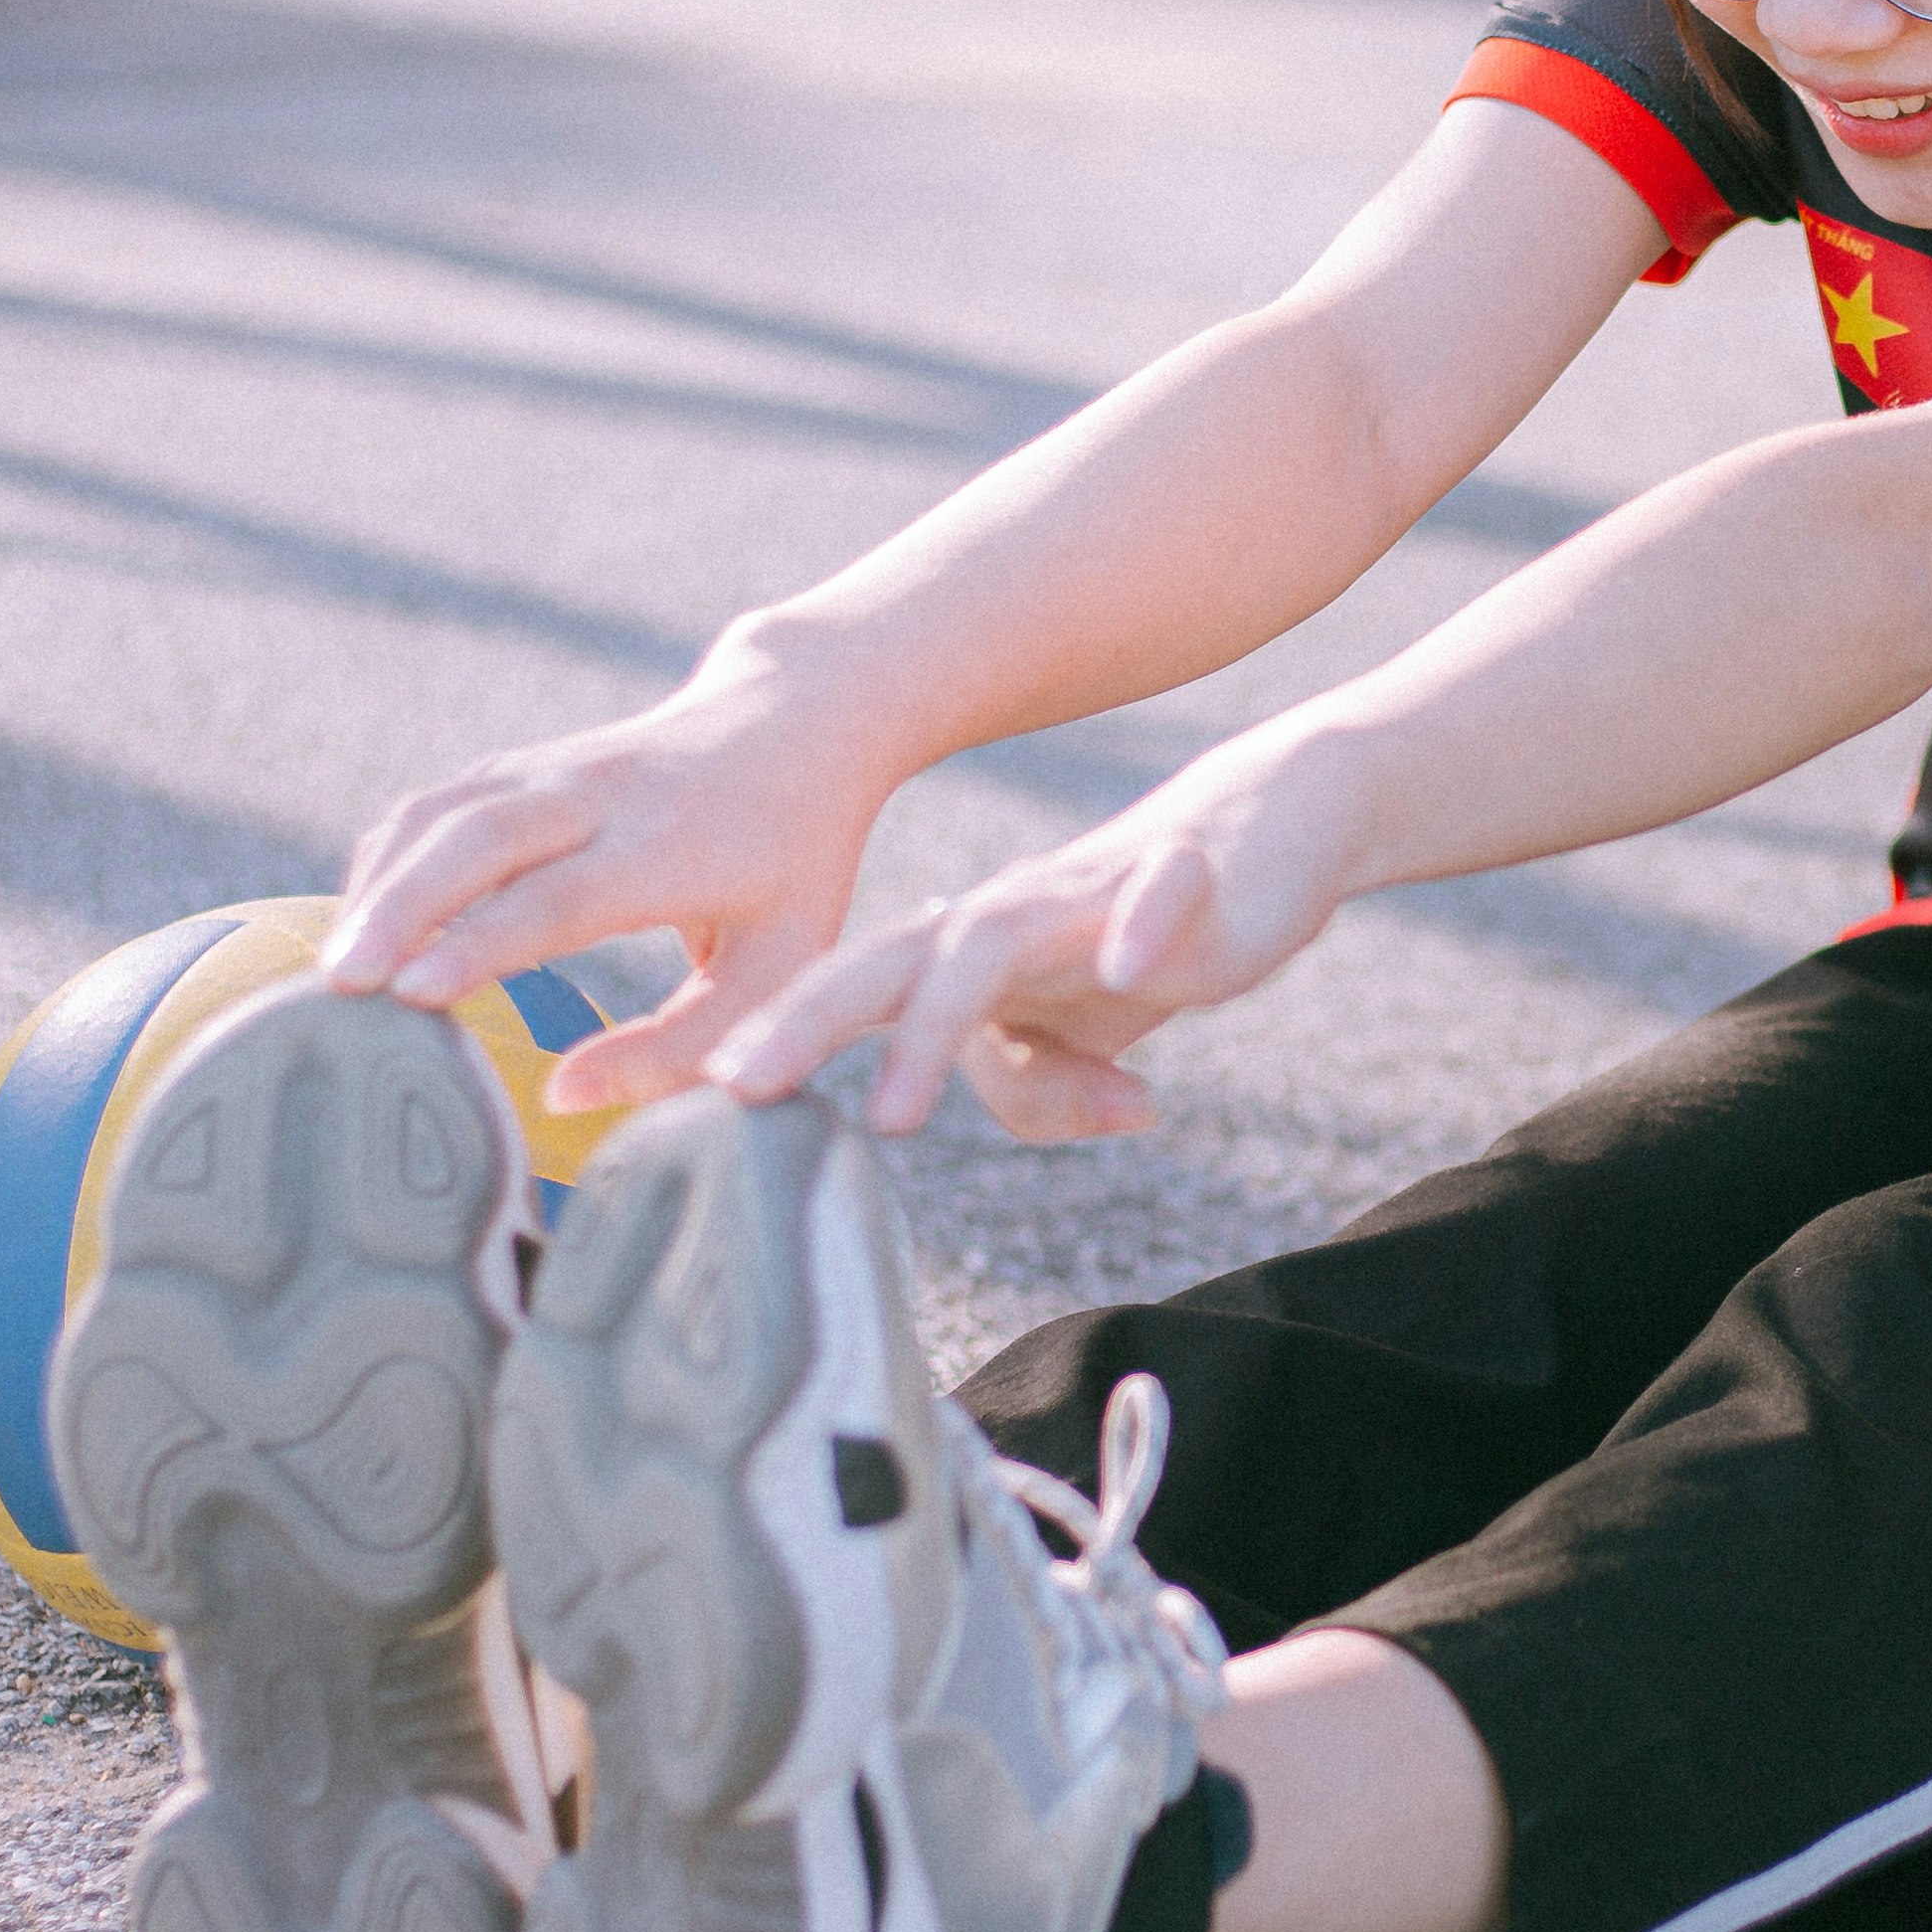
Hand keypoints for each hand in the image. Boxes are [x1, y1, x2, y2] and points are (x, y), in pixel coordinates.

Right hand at [319, 648, 896, 1109]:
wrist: (793, 723)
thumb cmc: (791, 867)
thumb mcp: (782, 964)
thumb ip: (685, 1045)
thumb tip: (562, 1095)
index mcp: (674, 844)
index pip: (561, 893)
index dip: (481, 940)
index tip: (413, 993)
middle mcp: (604, 793)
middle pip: (478, 835)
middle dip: (400, 905)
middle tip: (339, 984)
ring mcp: (554, 766)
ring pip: (441, 811)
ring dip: (377, 884)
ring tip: (331, 971)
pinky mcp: (520, 764)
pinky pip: (434, 805)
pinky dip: (384, 858)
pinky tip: (357, 925)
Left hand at [711, 735, 1362, 1141]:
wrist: (1272, 819)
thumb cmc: (1146, 928)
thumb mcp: (1085, 1036)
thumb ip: (1036, 1084)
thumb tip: (1002, 1112)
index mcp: (953, 954)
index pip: (833, 1003)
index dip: (755, 1049)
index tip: (659, 1109)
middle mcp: (998, 919)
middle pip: (875, 965)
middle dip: (797, 1026)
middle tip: (730, 1093)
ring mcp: (1085, 899)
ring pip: (986, 944)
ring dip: (932, 1028)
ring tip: (894, 1112)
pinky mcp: (1184, 878)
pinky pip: (1161, 897)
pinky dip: (1145, 926)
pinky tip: (1136, 967)